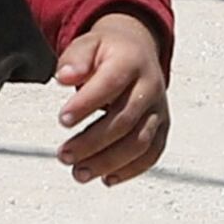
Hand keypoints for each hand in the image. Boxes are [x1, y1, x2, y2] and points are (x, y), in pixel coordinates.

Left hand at [52, 9, 169, 183]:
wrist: (138, 50)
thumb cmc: (107, 51)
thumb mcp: (87, 44)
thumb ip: (74, 59)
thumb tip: (64, 77)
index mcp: (130, 63)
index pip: (110, 85)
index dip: (87, 104)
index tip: (61, 120)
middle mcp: (150, 89)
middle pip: (125, 121)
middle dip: (92, 142)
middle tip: (64, 155)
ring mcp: (159, 111)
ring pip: (140, 142)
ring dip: (109, 162)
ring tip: (79, 173)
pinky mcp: (162, 128)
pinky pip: (152, 153)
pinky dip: (131, 169)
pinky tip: (107, 178)